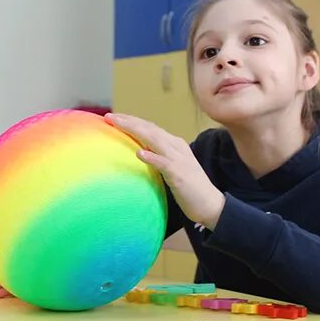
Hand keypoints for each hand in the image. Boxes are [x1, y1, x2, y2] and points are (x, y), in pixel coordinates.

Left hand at [106, 113, 224, 229]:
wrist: (210, 204)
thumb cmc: (189, 188)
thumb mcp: (172, 168)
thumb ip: (159, 158)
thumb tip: (140, 153)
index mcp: (174, 144)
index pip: (150, 128)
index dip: (132, 121)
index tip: (114, 117)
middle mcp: (176, 147)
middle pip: (149, 129)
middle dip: (128, 121)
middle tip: (109, 116)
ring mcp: (178, 160)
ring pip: (154, 140)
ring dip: (135, 130)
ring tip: (118, 124)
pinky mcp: (179, 175)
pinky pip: (163, 164)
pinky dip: (152, 157)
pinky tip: (139, 153)